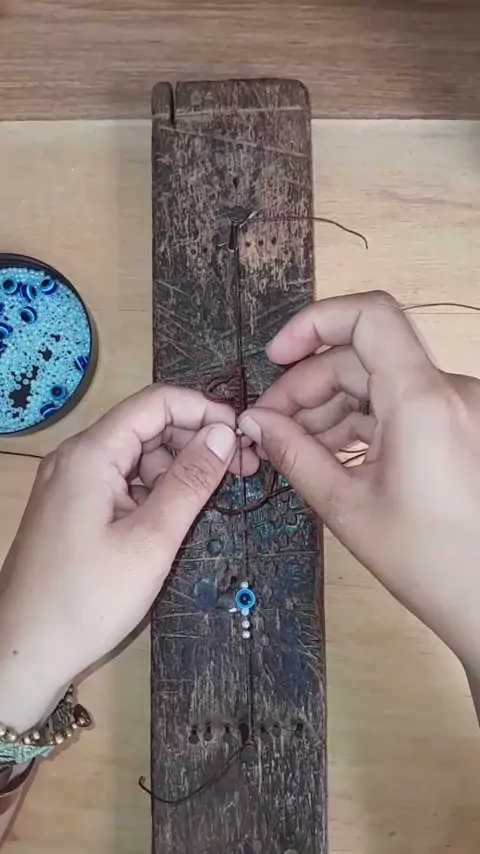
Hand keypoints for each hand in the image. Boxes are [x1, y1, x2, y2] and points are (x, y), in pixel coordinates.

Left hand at [0, 385, 256, 731]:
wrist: (25, 652)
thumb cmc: (89, 599)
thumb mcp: (151, 541)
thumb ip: (190, 481)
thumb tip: (225, 432)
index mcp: (91, 454)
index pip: (156, 403)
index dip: (203, 410)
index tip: (243, 438)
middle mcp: (78, 458)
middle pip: (146, 426)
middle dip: (196, 439)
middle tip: (242, 470)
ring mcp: (72, 483)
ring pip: (137, 455)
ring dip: (179, 467)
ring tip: (215, 495)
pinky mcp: (74, 508)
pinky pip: (122, 481)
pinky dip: (155, 489)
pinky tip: (178, 513)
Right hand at [239, 291, 479, 674]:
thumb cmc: (428, 563)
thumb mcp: (346, 507)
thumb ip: (294, 454)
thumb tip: (253, 422)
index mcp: (421, 401)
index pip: (369, 316)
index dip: (314, 323)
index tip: (275, 356)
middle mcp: (446, 392)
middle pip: (363, 357)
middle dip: (307, 384)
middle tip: (267, 425)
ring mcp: (456, 410)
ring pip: (379, 383)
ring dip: (330, 406)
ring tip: (292, 446)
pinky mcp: (456, 428)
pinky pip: (399, 407)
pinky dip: (361, 422)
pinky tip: (328, 452)